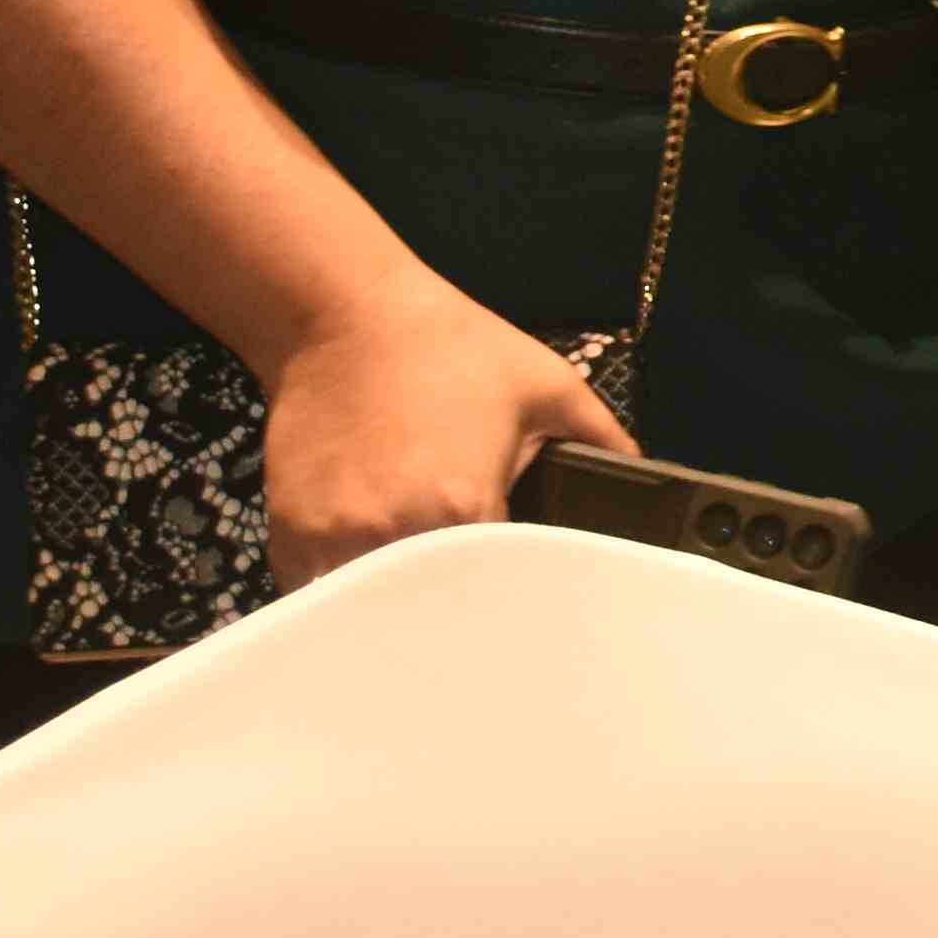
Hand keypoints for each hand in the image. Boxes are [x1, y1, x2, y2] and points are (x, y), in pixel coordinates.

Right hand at [255, 277, 629, 591]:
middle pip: (429, 616)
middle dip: (452, 621)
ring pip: (370, 613)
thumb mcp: (548, 386)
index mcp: (463, 508)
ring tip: (420, 605)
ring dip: (395, 612)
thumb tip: (645, 483)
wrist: (345, 315)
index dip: (511, 608)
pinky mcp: (292, 533)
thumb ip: (604, 440)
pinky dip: (346, 594)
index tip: (519, 616)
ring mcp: (335, 539)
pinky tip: (370, 580)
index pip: (496, 594)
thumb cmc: (449, 346)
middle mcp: (395, 534)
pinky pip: (320, 592)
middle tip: (471, 623)